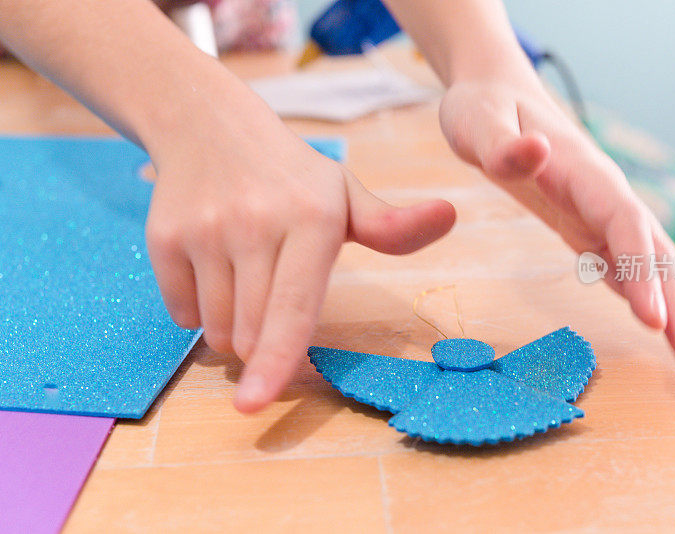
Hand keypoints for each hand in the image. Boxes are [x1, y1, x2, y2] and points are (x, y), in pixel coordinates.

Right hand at [145, 101, 454, 412]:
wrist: (210, 126)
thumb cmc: (290, 176)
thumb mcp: (344, 195)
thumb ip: (391, 226)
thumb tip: (450, 217)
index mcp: (313, 218)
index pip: (294, 307)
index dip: (276, 360)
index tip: (256, 403)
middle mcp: (255, 223)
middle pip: (250, 333)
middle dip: (262, 344)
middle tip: (270, 298)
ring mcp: (204, 230)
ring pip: (215, 331)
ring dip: (230, 329)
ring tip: (243, 277)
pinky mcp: (163, 239)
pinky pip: (180, 313)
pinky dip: (196, 309)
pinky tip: (210, 266)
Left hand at [439, 70, 674, 371]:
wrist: (494, 94)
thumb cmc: (482, 109)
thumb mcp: (478, 123)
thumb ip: (503, 145)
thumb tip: (538, 152)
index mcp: (582, 169)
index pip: (623, 222)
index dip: (640, 270)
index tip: (653, 319)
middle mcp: (601, 193)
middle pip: (650, 252)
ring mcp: (597, 210)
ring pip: (646, 262)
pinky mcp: (584, 224)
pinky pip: (623, 264)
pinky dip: (647, 295)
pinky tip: (666, 326)